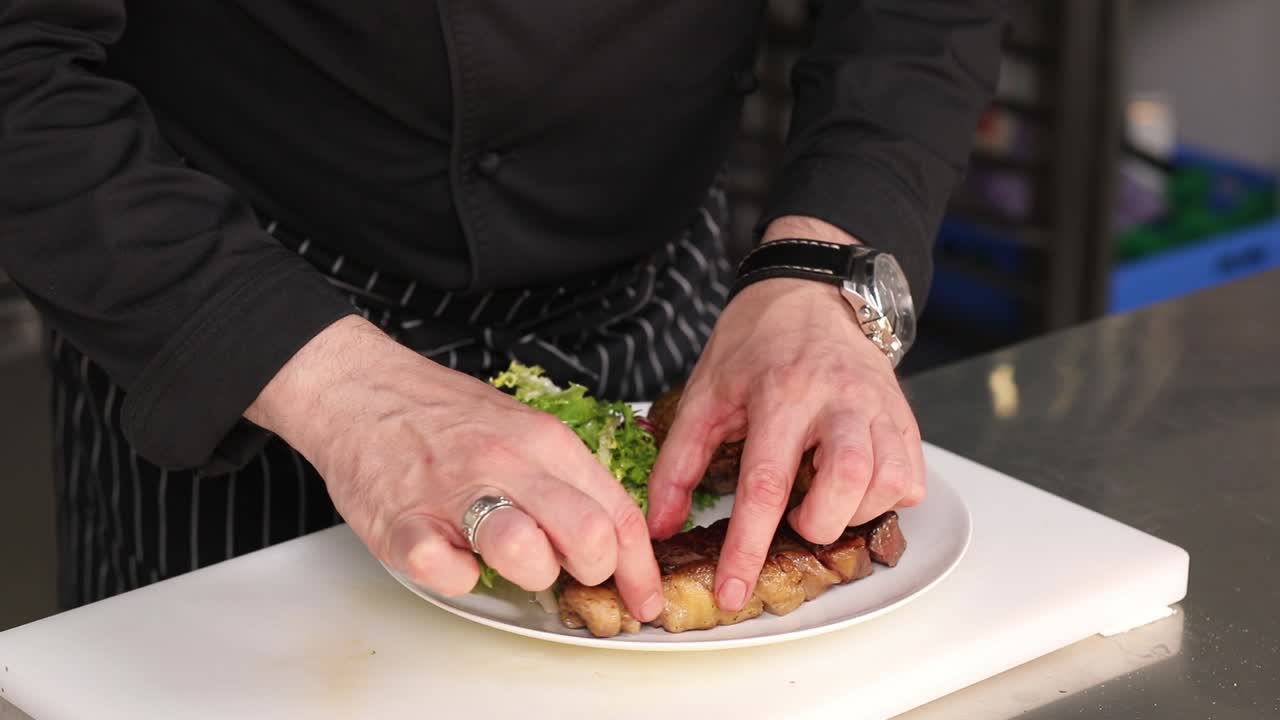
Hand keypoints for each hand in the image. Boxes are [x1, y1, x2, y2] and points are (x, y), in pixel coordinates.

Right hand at [246, 316, 664, 620]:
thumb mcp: (521, 425)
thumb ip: (564, 474)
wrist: (358, 390)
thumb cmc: (440, 414)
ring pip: (526, 554)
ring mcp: (454, 493)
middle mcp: (506, 464)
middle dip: (591, 572)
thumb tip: (610, 528)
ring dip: (528, 574)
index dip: (640, 568)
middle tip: (567, 570)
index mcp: (544, 441)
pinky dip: (456, 579)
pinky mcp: (402, 523)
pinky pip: (446, 572)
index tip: (643, 598)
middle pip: (588, 538)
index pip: (617, 513)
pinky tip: (454, 560)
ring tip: (508, 560)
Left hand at [645, 219, 925, 612]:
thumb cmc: (755, 343)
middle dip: (818, 522)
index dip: (748, 547)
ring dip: (852, 511)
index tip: (732, 591)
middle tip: (796, 517)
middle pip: (846, 480)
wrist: (809, 290)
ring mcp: (878, 406)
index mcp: (779, 393)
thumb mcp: (705, 392)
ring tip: (821, 497)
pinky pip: (911, 476)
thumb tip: (661, 525)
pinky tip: (853, 486)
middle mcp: (837, 399)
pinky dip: (883, 497)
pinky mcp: (903, 416)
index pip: (764, 484)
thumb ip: (678, 461)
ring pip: (887, 482)